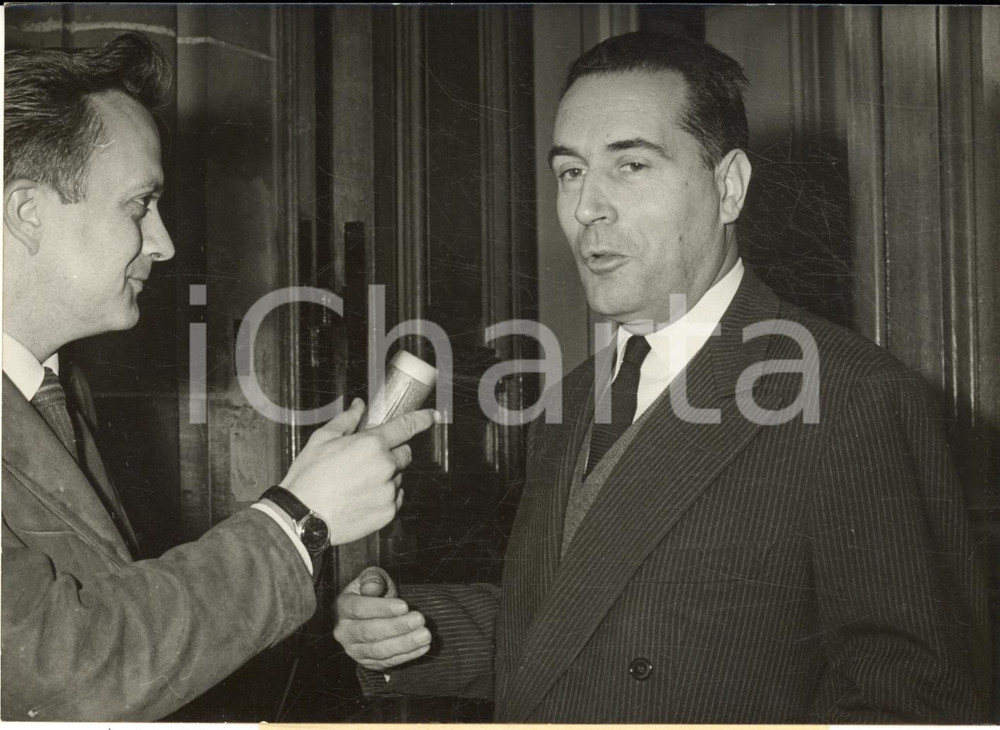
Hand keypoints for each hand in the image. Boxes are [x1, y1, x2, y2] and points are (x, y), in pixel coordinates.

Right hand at [280, 399, 436, 544]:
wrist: (302, 516)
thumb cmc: (309, 477)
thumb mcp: (322, 439)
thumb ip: (346, 420)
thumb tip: (358, 406)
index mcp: (371, 444)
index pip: (406, 426)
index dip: (422, 419)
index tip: (432, 416)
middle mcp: (385, 467)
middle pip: (404, 454)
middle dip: (391, 453)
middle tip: (367, 461)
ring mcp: (388, 491)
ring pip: (397, 477)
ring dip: (385, 477)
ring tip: (357, 484)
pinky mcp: (388, 512)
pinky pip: (395, 498)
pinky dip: (384, 496)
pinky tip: (361, 498)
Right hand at [334, 566, 431, 671]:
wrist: (372, 612)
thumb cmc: (374, 591)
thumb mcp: (372, 577)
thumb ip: (373, 578)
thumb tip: (373, 588)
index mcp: (343, 607)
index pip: (359, 609)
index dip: (382, 608)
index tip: (404, 606)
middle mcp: (344, 632)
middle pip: (370, 632)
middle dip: (397, 627)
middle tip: (419, 620)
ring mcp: (354, 650)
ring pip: (379, 651)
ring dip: (404, 644)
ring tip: (425, 635)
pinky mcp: (368, 663)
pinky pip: (387, 662)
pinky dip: (407, 656)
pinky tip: (423, 646)